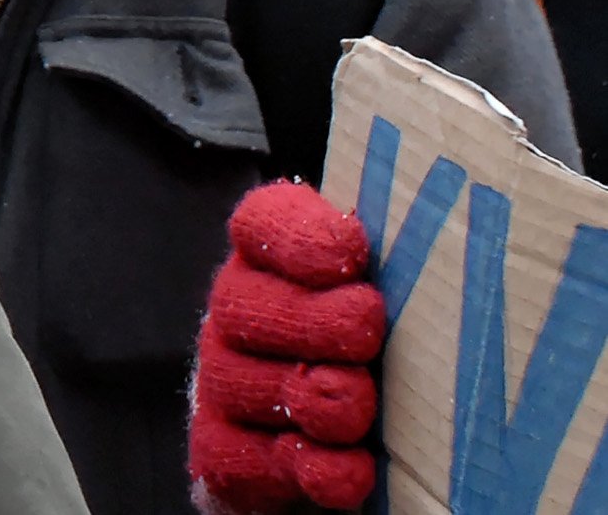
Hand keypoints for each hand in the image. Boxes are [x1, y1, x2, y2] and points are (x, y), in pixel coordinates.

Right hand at [191, 180, 386, 513]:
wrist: (356, 448)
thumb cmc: (392, 357)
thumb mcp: (405, 301)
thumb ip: (412, 271)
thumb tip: (468, 243)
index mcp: (277, 262)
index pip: (263, 224)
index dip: (296, 234)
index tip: (349, 254)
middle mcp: (239, 316)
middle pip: (244, 303)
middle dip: (309, 319)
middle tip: (364, 329)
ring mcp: (224, 383)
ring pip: (240, 382)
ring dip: (309, 396)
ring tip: (358, 407)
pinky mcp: (224, 451)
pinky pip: (241, 457)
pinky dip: (302, 466)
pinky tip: (348, 469)